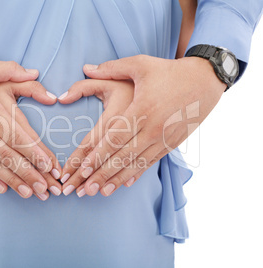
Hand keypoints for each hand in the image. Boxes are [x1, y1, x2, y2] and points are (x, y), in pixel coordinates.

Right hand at [0, 60, 60, 199]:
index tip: (49, 165)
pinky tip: (4, 190)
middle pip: (8, 154)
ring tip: (31, 194)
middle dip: (30, 173)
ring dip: (14, 181)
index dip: (35, 152)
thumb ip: (9, 69)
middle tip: (47, 188)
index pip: (17, 134)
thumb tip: (35, 72)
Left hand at [60, 55, 225, 196]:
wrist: (205, 80)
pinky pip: (152, 162)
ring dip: (117, 179)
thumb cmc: (169, 71)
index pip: (114, 138)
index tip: (81, 169)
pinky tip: (124, 184)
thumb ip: (111, 68)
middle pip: (122, 156)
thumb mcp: (140, 64)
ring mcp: (164, 138)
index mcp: (142, 108)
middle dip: (101, 174)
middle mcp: (153, 128)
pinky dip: (136, 174)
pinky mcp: (172, 143)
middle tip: (84, 190)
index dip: (97, 155)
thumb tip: (85, 69)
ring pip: (137, 163)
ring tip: (100, 192)